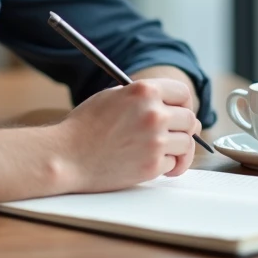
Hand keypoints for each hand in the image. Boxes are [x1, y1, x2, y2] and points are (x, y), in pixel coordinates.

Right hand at [51, 78, 200, 192]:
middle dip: (183, 128)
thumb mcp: (112, 96)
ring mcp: (155, 141)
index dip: (184, 103)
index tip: (181, 111)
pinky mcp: (152, 166)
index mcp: (144, 91)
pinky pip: (174, 164)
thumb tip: (173, 106)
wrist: (67, 157)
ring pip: (186, 144)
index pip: (183, 92)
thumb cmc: (85, 127)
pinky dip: (167, 165)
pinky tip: (152, 163)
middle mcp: (154, 114)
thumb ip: (143, 97)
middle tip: (172, 135)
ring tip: (162, 151)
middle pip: (190, 119)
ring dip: (178, 149)